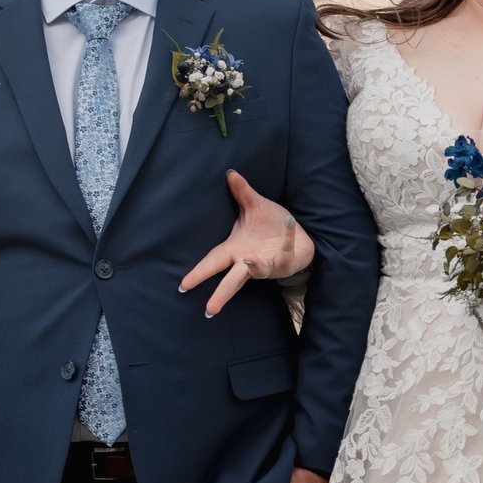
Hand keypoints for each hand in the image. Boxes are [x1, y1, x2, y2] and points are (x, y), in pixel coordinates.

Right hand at [182, 171, 313, 317]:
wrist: (299, 234)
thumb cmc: (271, 225)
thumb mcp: (255, 206)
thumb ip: (242, 192)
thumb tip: (230, 172)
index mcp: (236, 249)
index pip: (213, 262)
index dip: (199, 273)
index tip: (183, 285)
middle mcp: (249, 261)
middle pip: (232, 280)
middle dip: (221, 294)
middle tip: (209, 310)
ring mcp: (267, 264)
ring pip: (259, 271)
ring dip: (255, 267)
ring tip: (247, 262)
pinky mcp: (285, 262)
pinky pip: (284, 249)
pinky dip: (286, 235)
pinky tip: (289, 222)